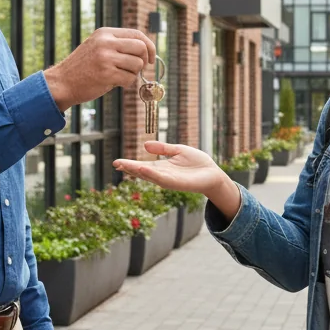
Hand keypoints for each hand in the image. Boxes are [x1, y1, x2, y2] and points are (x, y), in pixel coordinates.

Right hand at [43, 28, 156, 110]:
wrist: (62, 82)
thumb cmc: (83, 67)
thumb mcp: (98, 46)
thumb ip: (118, 44)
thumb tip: (146, 49)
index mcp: (105, 33)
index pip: (137, 34)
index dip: (149, 46)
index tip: (150, 58)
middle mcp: (106, 42)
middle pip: (141, 48)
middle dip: (143, 60)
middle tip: (136, 69)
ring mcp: (106, 58)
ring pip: (137, 64)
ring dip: (133, 74)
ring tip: (118, 76)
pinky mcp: (106, 74)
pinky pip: (129, 79)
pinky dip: (126, 83)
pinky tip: (113, 83)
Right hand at [114, 142, 240, 220]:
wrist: (213, 173)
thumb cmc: (197, 163)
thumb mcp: (178, 150)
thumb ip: (163, 148)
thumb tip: (145, 145)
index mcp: (162, 167)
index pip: (142, 165)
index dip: (130, 164)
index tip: (117, 162)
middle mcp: (162, 175)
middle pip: (143, 172)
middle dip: (130, 168)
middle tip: (117, 164)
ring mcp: (169, 180)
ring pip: (150, 176)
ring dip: (138, 171)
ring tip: (126, 166)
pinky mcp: (177, 183)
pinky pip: (162, 178)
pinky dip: (152, 174)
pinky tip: (143, 168)